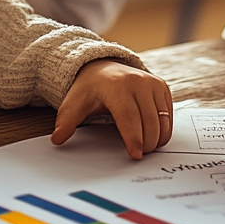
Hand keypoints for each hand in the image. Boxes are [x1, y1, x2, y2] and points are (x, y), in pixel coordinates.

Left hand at [52, 60, 172, 159]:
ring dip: (156, 139)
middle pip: (148, 121)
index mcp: (116, 85)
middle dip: (146, 143)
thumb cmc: (90, 89)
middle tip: (138, 155)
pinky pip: (168, 115)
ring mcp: (152, 82)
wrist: (104, 67)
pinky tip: (151, 135)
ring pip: (161, 120)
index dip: (133, 138)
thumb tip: (57, 140)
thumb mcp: (74, 103)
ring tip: (144, 147)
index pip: (129, 116)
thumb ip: (66, 122)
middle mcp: (137, 81)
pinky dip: (163, 130)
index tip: (135, 155)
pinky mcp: (161, 86)